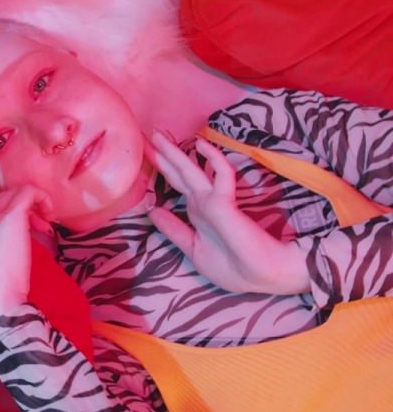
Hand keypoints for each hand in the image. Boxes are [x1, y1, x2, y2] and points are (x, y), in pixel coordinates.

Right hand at [0, 186, 53, 322]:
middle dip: (20, 208)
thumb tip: (3, 230)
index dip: (3, 211)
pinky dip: (42, 198)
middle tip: (36, 227)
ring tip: (44, 225)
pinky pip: (29, 192)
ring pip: (15, 192)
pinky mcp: (11, 217)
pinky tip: (49, 217)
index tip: (17, 228)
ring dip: (33, 205)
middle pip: (0, 197)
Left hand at [149, 133, 310, 294]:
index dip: (163, 170)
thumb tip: (153, 211)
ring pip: (192, 170)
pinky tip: (201, 144)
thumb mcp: (195, 249)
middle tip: (149, 134)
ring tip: (158, 134)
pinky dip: (212, 159)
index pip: (178, 186)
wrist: (262, 276)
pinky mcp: (224, 203)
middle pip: (181, 174)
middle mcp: (204, 203)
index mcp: (198, 212)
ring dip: (174, 153)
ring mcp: (214, 200)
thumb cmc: (233, 267)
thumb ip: (175, 230)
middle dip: (164, 155)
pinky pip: (220, 174)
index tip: (148, 154)